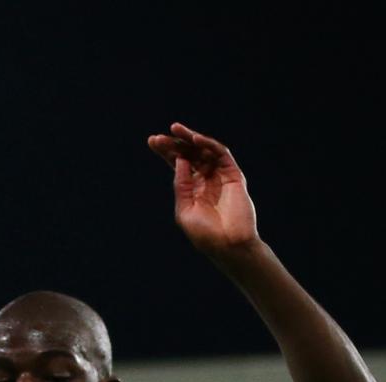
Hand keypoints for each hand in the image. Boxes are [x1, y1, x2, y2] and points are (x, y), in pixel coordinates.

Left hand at [146, 122, 259, 256]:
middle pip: (189, 154)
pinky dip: (209, 144)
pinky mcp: (234, 176)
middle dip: (175, 143)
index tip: (152, 141)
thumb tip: (179, 159)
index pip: (178, 164)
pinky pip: (221, 154)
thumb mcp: (185, 210)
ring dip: (190, 138)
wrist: (230, 247)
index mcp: (193, 188)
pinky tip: (195, 140)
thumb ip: (181, 185)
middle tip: (160, 137)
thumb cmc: (206, 235)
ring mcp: (221, 176)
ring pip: (204, 150)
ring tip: (176, 130)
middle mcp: (207, 179)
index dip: (166, 152)